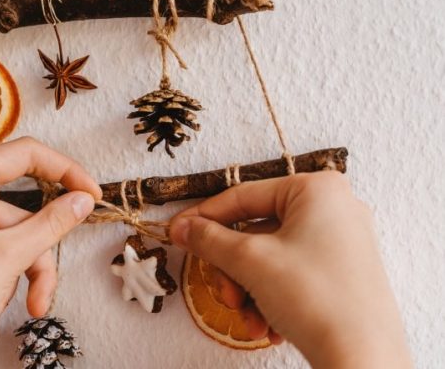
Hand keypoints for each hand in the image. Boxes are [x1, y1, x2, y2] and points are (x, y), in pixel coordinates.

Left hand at [0, 137, 101, 367]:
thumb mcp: (10, 256)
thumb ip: (53, 222)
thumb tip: (82, 200)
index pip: (28, 154)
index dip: (66, 171)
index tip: (92, 194)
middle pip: (23, 211)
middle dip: (37, 254)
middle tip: (48, 286)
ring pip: (13, 238)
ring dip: (20, 276)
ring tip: (21, 309)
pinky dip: (1, 282)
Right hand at [169, 172, 411, 368]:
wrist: (363, 359)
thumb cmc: (314, 297)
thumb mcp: (251, 261)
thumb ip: (210, 239)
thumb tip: (182, 227)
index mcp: (316, 189)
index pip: (243, 196)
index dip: (204, 217)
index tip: (176, 232)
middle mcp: (332, 209)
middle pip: (255, 232)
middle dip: (233, 270)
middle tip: (225, 294)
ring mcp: (339, 242)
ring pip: (269, 259)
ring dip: (248, 291)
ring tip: (249, 318)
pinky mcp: (340, 272)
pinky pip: (290, 276)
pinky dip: (270, 300)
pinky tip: (267, 327)